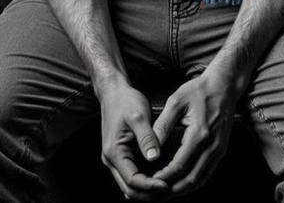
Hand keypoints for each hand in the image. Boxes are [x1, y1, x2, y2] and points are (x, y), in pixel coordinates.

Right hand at [99, 80, 168, 199]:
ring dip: (148, 191)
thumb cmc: (125, 101)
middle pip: (130, 189)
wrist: (114, 92)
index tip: (167, 185)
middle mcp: (112, 160)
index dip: (150, 186)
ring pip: (131, 186)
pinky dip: (146, 181)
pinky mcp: (123, 156)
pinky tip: (161, 179)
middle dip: (150, 194)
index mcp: (114, 152)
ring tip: (169, 188)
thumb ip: (146, 137)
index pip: (132, 180)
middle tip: (172, 191)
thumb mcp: (138, 116)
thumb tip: (154, 157)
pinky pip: (134, 175)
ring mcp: (116, 159)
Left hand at [151, 70, 237, 194]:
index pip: (180, 165)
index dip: (165, 177)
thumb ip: (163, 124)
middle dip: (173, 190)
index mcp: (200, 133)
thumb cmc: (199, 90)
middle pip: (192, 179)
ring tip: (166, 192)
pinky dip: (194, 181)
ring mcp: (219, 149)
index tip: (151, 180)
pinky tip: (181, 182)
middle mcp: (212, 145)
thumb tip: (151, 146)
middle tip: (157, 194)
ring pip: (201, 179)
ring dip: (183, 189)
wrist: (224, 85)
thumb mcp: (176, 101)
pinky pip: (207, 172)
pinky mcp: (221, 149)